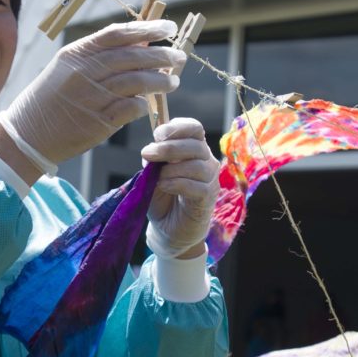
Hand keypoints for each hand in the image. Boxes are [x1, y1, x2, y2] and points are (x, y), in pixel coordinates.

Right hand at [0, 20, 184, 170]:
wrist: (28, 134)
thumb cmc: (51, 99)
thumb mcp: (67, 68)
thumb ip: (99, 56)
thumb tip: (138, 43)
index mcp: (76, 54)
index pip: (118, 35)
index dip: (146, 29)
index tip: (168, 28)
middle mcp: (84, 72)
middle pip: (132, 57)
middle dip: (160, 56)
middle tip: (179, 57)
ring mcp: (91, 97)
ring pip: (136, 82)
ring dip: (159, 81)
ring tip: (173, 82)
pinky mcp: (98, 122)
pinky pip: (130, 108)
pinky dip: (143, 104)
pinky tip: (149, 104)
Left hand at [141, 118, 219, 258]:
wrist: (168, 228)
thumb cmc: (163, 198)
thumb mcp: (153, 174)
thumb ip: (154, 161)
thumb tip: (150, 152)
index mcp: (193, 149)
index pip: (194, 128)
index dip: (177, 128)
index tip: (157, 135)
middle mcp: (206, 161)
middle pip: (195, 145)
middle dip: (168, 147)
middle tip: (147, 153)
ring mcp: (210, 180)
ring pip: (197, 166)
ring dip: (171, 169)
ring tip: (156, 177)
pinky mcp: (208, 198)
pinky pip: (197, 186)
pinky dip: (177, 183)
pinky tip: (164, 186)